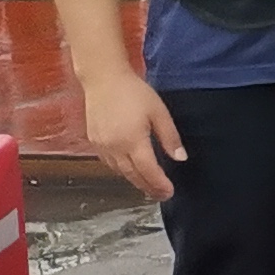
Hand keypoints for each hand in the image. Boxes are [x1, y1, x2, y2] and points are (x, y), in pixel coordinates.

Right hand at [83, 70, 184, 201]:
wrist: (103, 78)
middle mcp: (115, 147)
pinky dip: (121, 170)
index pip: (148, 171)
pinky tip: (130, 170)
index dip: (159, 184)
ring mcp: (102, 145)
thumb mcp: (159, 112)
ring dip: (134, 181)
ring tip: (148, 186)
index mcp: (133, 141)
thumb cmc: (133, 92)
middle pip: (133, 175)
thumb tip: (180, 158)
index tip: (169, 192)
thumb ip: (170, 137)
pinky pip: (109, 162)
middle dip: (148, 187)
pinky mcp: (94, 140)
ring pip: (119, 171)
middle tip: (160, 195)